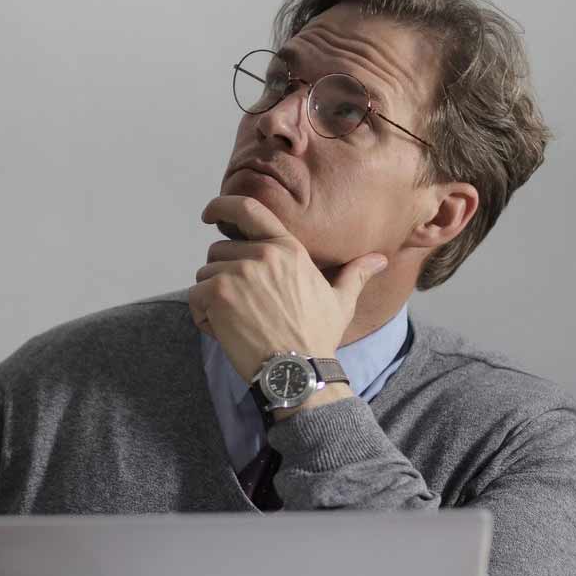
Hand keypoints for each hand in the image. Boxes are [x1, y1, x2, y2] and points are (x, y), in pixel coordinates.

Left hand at [190, 195, 388, 383]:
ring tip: (239, 322)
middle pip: (218, 250)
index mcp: (287, 248)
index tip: (210, 213)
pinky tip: (226, 332)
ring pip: (205, 275)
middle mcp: (261, 254)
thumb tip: (380, 259)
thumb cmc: (318, 337)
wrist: (297, 370)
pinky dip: (202, 315)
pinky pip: (195, 296)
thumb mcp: (341, 300)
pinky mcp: (218, 294)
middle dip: (222, 275)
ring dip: (212, 298)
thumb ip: (355, 274)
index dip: (223, 205)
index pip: (249, 209)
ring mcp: (238, 272)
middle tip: (243, 306)